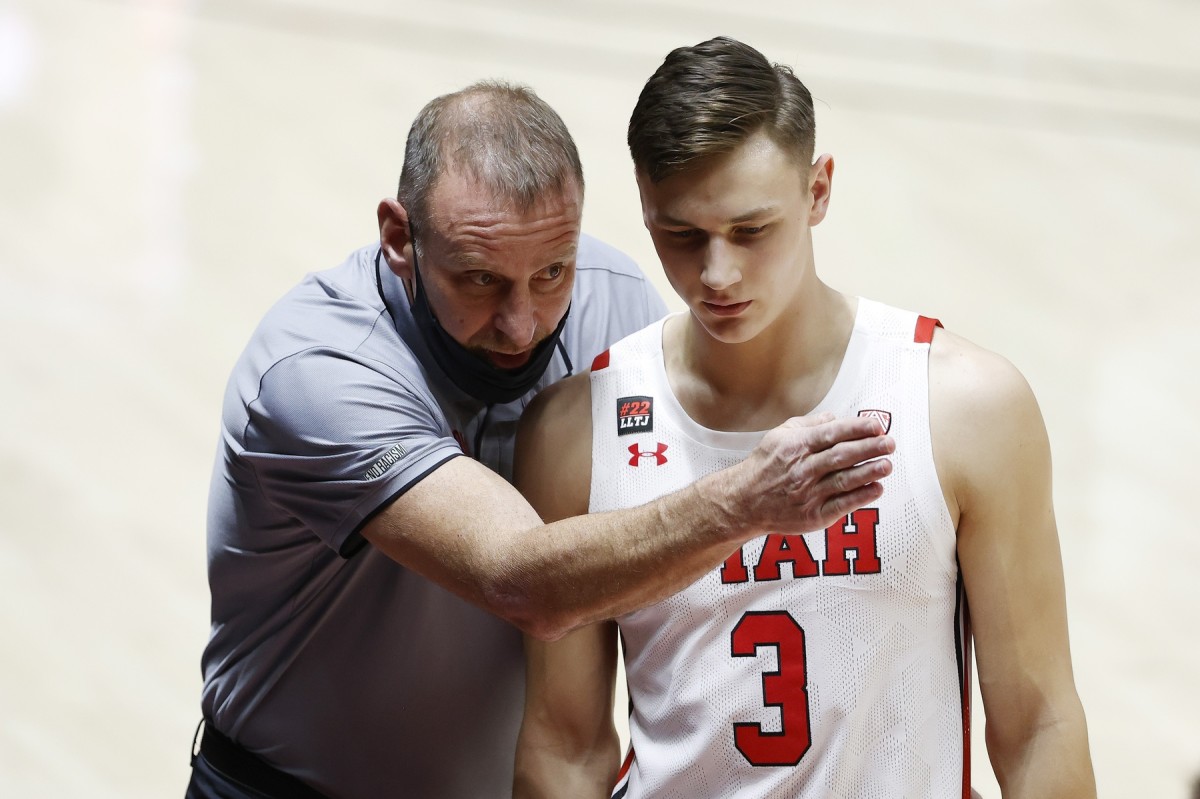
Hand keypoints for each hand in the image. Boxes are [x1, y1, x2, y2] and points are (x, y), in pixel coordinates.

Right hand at [717, 412, 892, 537]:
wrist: (744, 502)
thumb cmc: (764, 467)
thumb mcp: (778, 436)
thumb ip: (808, 425)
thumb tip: (834, 418)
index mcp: (796, 446)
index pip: (832, 434)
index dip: (856, 429)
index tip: (876, 425)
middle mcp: (803, 469)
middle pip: (842, 456)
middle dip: (869, 448)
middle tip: (889, 443)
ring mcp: (808, 493)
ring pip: (844, 480)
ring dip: (869, 472)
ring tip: (887, 464)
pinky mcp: (812, 515)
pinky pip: (841, 505)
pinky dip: (860, 497)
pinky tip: (876, 489)